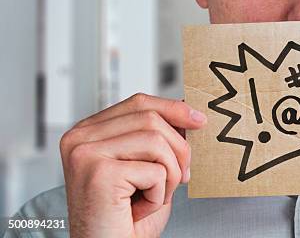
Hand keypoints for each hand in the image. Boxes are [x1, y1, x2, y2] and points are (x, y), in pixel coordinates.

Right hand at [59, 93, 205, 237]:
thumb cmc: (126, 218)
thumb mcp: (146, 166)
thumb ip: (157, 136)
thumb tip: (188, 113)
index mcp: (88, 132)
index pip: (138, 103)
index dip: (173, 109)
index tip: (198, 120)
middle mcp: (79, 139)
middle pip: (150, 118)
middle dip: (178, 149)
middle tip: (182, 176)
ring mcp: (85, 154)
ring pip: (156, 141)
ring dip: (170, 174)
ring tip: (157, 195)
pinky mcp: (98, 173)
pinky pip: (154, 170)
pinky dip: (159, 194)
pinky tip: (140, 208)